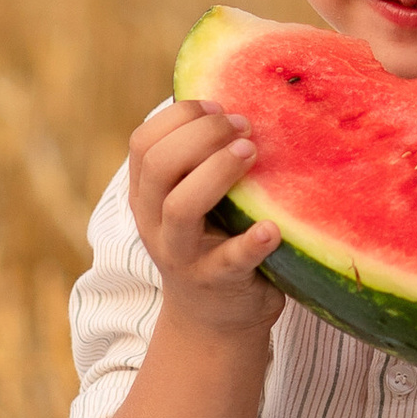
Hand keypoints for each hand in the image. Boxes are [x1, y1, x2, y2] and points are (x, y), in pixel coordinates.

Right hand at [125, 99, 286, 342]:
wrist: (214, 319)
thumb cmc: (213, 240)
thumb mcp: (192, 200)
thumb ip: (199, 160)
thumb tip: (237, 97)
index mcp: (147, 195)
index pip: (143, 143)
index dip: (179, 116)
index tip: (218, 106)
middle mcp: (155, 223)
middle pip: (158, 166)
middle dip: (201, 136)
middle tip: (243, 127)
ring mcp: (182, 255)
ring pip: (181, 208)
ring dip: (217, 173)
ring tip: (251, 153)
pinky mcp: (216, 283)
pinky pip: (228, 260)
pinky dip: (250, 242)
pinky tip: (273, 228)